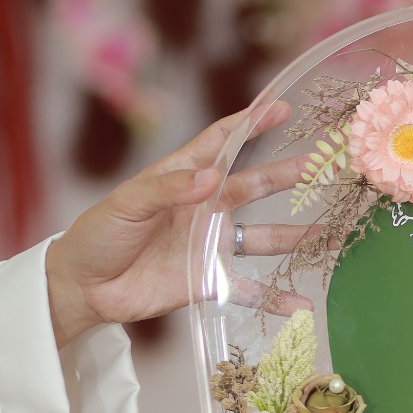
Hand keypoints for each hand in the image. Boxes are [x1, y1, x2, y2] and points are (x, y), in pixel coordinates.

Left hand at [45, 100, 314, 346]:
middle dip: (288, 176)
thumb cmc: (97, 235)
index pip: (223, 142)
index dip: (251, 123)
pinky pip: (248, 289)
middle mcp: (204, 208)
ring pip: (262, 237)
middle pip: (254, 186)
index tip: (281, 106)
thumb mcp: (126, 204)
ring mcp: (209, 245)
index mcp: (183, 178)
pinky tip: (301, 305)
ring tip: (329, 234)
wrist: (82, 287)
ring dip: (294, 237)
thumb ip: (168, 190)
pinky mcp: (207, 281)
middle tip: (324, 166)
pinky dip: (274, 298)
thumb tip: (212, 178)